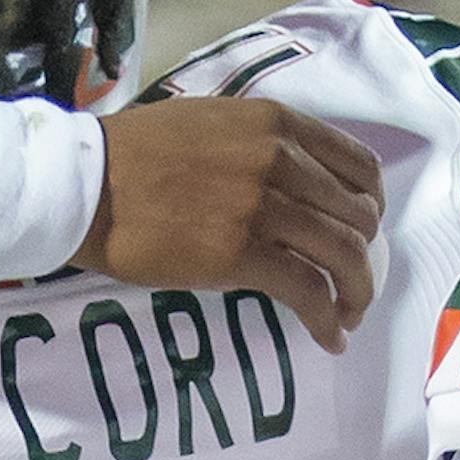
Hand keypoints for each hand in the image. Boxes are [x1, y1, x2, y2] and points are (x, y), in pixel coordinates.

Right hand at [74, 98, 382, 354]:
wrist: (87, 185)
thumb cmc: (135, 153)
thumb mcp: (211, 122)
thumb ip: (259, 143)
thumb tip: (292, 177)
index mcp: (276, 123)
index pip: (359, 166)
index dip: (372, 207)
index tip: (364, 232)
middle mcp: (280, 159)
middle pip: (358, 217)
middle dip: (365, 258)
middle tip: (353, 284)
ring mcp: (263, 206)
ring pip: (345, 256)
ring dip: (356, 294)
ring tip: (348, 316)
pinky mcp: (241, 254)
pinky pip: (308, 291)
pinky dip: (328, 319)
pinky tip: (328, 337)